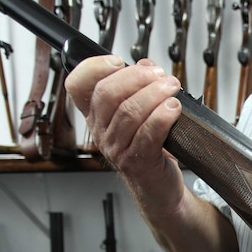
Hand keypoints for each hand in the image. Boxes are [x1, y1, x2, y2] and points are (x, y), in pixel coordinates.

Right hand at [65, 55, 184, 216]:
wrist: (160, 189)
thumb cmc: (151, 151)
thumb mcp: (140, 116)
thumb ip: (139, 87)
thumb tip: (147, 65)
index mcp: (96, 116)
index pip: (77, 85)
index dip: (94, 67)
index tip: (118, 61)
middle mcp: (101, 132)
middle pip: (107, 93)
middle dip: (137, 77)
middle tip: (160, 75)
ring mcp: (117, 149)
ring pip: (130, 111)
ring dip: (155, 94)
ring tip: (172, 88)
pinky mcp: (138, 162)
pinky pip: (148, 133)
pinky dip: (163, 116)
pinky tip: (174, 109)